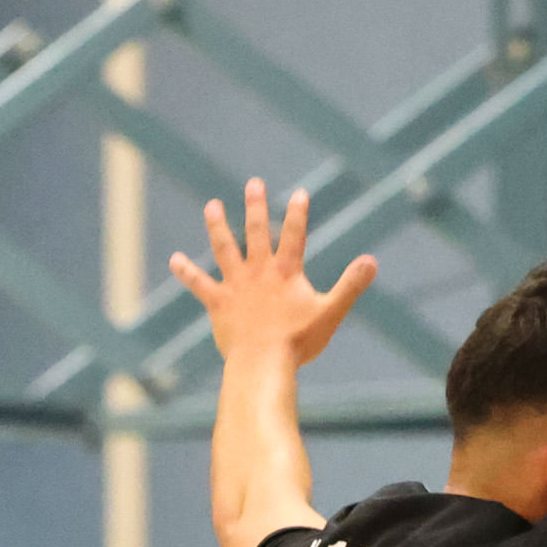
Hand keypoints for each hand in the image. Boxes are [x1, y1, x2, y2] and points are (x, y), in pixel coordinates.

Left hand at [166, 181, 375, 373]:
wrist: (262, 362)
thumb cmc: (298, 342)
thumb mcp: (330, 312)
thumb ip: (351, 285)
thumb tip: (372, 261)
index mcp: (286, 272)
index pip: (294, 235)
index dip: (298, 213)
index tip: (299, 193)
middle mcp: (259, 272)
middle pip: (257, 233)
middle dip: (256, 207)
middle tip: (253, 183)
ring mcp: (236, 286)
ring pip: (224, 249)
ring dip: (217, 226)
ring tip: (212, 206)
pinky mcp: (218, 304)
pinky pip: (199, 284)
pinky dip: (186, 272)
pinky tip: (174, 259)